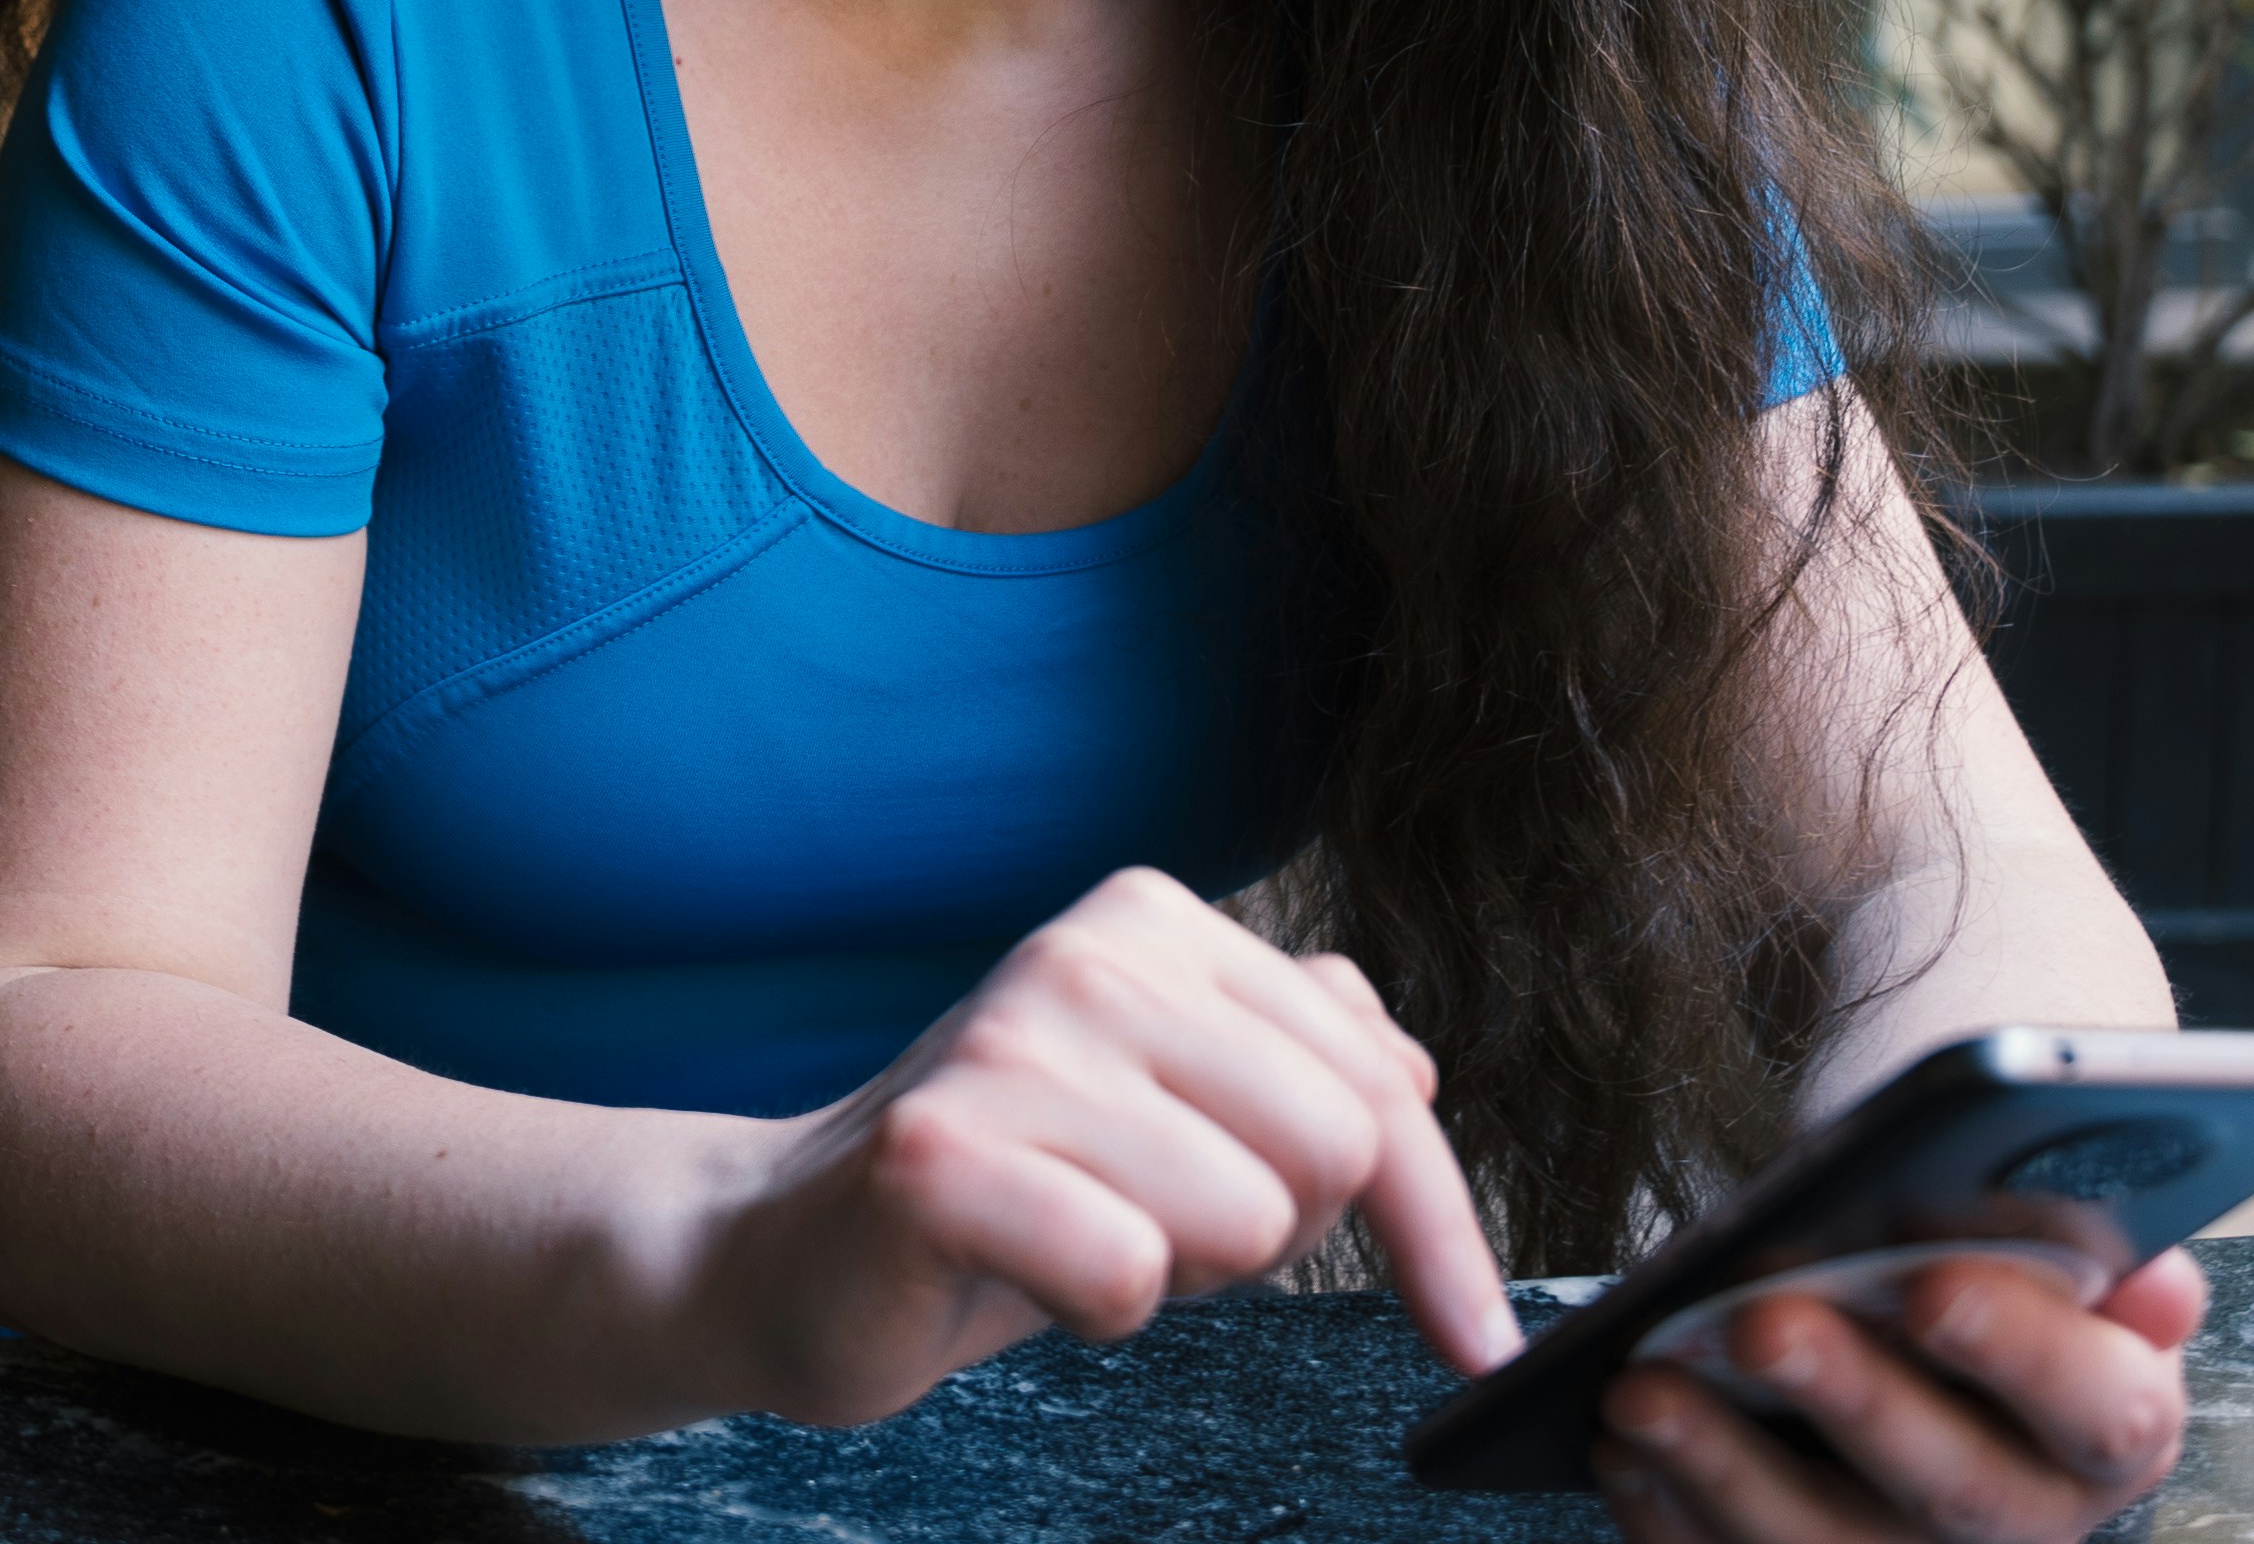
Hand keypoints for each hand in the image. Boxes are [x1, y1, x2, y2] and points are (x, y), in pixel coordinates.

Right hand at [675, 867, 1520, 1428]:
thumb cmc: (1008, 1188)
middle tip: (1150, 1226)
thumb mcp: (1173, 1106)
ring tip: (1075, 1234)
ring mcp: (1005, 1043)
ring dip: (1176, 1274)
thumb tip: (1409, 1066)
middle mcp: (1086, 953)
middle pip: (1336, 1150)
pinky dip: (1093, 1314)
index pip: (1385, 1086)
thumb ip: (1297, 1058)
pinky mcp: (936, 1156)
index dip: (1440, 1231)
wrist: (787, 1248)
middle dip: (1271, 1236)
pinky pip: (1125, 1276)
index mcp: (1156, 922)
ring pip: (1245, 1220)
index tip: (1466, 1331)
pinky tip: (1022, 1271)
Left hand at [1594, 1246, 2207, 1543]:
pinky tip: (1620, 1450)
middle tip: (1759, 1322)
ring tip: (1639, 1390)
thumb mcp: (2052, 1238)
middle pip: (1951, 1486)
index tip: (1928, 1284)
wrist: (1920, 1323)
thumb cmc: (1981, 1260)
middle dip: (1851, 1399)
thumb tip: (2154, 1290)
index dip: (2020, 1350)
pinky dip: (1670, 1514)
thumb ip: (2096, 1246)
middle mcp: (2031, 1518)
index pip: (2101, 1406)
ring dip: (1724, 1469)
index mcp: (2115, 1425)